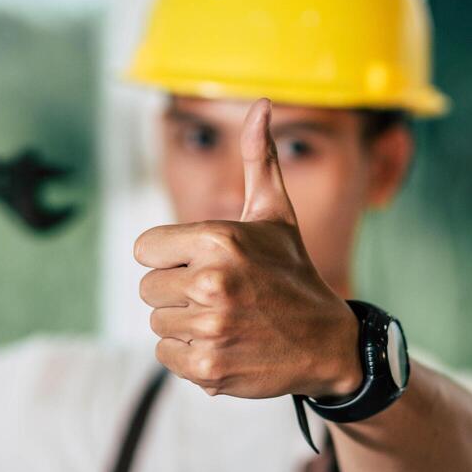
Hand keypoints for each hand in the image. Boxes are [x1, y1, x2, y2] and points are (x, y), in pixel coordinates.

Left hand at [135, 98, 361, 398]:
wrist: (327, 343)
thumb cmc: (291, 272)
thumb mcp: (275, 214)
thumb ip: (258, 158)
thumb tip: (261, 104)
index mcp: (218, 239)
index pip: (144, 249)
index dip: (169, 257)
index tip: (201, 264)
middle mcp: (212, 281)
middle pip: (148, 288)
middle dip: (177, 292)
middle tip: (220, 296)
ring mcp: (211, 327)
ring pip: (156, 323)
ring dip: (183, 324)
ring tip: (225, 320)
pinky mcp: (208, 367)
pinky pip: (166, 356)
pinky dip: (189, 355)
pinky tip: (224, 345)